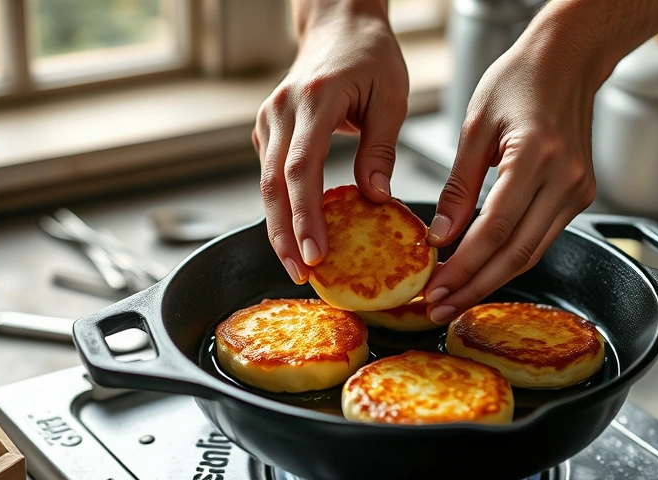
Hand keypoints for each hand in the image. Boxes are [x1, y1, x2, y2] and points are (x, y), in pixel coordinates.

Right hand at [253, 3, 408, 283]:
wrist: (339, 26)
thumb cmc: (371, 56)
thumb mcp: (391, 97)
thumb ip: (381, 148)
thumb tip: (376, 197)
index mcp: (315, 100)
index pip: (301, 169)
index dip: (305, 216)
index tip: (315, 254)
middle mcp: (282, 111)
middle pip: (273, 185)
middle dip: (284, 235)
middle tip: (300, 274)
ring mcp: (269, 119)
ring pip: (266, 185)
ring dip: (280, 228)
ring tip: (299, 266)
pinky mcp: (268, 130)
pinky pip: (271, 176)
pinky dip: (282, 208)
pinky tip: (298, 235)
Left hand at [422, 18, 608, 321]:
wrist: (568, 61)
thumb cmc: (519, 81)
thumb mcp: (475, 128)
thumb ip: (458, 186)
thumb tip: (440, 238)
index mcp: (535, 156)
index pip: (495, 229)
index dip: (463, 266)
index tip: (434, 287)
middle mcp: (565, 179)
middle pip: (516, 253)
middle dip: (475, 286)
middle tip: (440, 308)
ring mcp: (578, 191)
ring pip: (532, 252)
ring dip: (492, 279)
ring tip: (455, 297)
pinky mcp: (581, 196)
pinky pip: (541, 237)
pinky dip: (510, 258)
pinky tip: (482, 270)